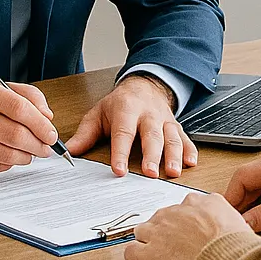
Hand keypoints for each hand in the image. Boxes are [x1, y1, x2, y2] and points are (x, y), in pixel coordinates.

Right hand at [0, 79, 58, 173]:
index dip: (40, 124)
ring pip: (7, 155)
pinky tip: (11, 154)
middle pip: (14, 135)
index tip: (51, 133)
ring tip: (31, 151)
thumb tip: (47, 117)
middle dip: (38, 144)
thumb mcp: (0, 88)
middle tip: (46, 147)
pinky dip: (10, 162)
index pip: (18, 108)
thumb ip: (29, 97)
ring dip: (27, 156)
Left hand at [66, 74, 197, 177]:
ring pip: (171, 137)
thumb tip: (69, 151)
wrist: (144, 85)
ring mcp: (164, 120)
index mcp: (126, 110)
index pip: (123, 133)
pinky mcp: (176, 126)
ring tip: (172, 172)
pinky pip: (185, 138)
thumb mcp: (99, 113)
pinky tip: (191, 163)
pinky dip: (190, 150)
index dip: (121, 152)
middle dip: (152, 155)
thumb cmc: (121, 104)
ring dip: (173, 155)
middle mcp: (148, 114)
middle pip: (151, 135)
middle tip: (150, 173)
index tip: (119, 170)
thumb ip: (85, 133)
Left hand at [125, 191, 251, 259]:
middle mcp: (175, 212)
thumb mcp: (235, 218)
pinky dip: (134, 256)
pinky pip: (131, 251)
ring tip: (153, 252)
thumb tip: (226, 221)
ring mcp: (159, 232)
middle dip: (163, 230)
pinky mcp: (150, 253)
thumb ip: (223, 214)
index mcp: (196, 202)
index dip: (183, 221)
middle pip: (160, 216)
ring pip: (141, 230)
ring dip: (146, 240)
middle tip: (172, 245)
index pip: (182, 206)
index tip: (186, 230)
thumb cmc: (234, 246)